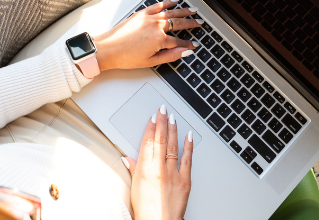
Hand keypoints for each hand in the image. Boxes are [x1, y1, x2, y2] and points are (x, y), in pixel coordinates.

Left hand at [93, 0, 201, 70]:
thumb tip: (185, 52)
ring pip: (171, 13)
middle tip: (200, 23)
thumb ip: (170, 56)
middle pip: (178, 24)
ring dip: (183, 11)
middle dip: (191, 23)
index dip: (188, 44)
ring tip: (193, 10)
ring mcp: (149, 18)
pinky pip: (157, 6)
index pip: (179, 42)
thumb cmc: (126, 57)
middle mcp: (156, 26)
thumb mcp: (151, 61)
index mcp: (159, 39)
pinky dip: (167, 3)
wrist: (108, 49)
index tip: (194, 44)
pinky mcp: (141, 13)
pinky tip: (173, 2)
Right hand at [124, 105, 192, 219]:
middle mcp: (159, 168)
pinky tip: (189, 136)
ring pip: (173, 146)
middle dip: (162, 122)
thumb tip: (129, 158)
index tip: (152, 117)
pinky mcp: (185, 181)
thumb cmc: (146, 211)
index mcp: (145, 169)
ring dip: (173, 129)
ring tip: (173, 117)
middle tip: (163, 109)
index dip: (150, 127)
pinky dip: (188, 146)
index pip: (148, 141)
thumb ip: (134, 170)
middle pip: (161, 139)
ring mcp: (173, 173)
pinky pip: (187, 159)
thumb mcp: (135, 188)